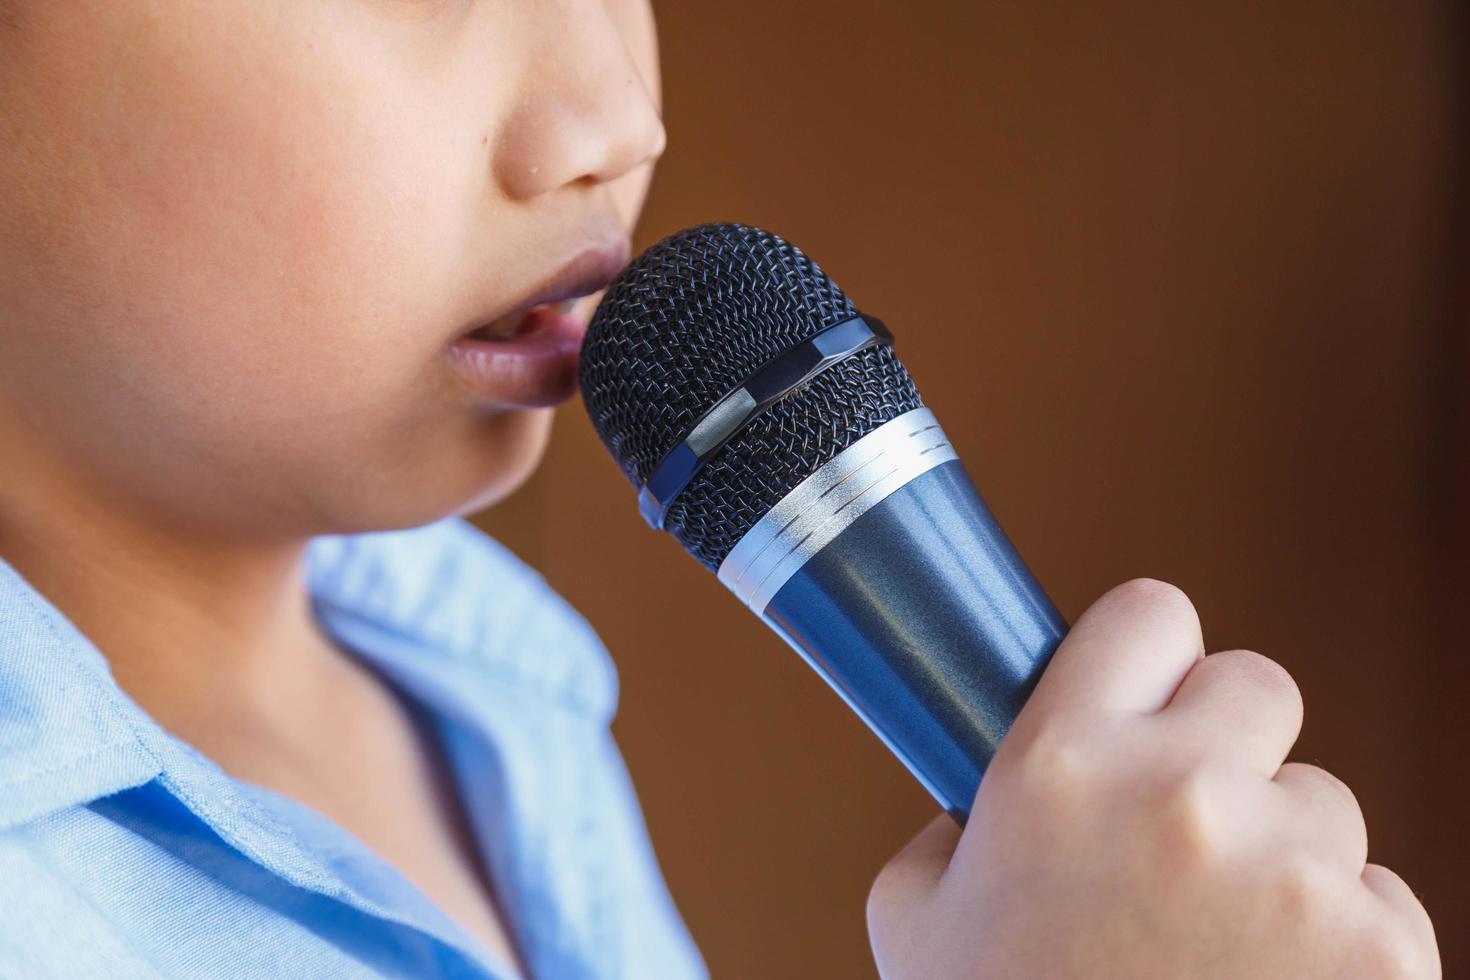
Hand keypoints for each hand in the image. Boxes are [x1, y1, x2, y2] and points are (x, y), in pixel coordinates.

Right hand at [867, 579, 1438, 978]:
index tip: (1151, 698)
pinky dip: (1341, 936)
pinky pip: (1379, 893)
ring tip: (1219, 937)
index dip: (1152, 655)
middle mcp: (1177, 796)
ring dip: (1283, 850)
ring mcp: (1289, 872)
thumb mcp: (918, 913)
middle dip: (1228, 744)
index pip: (1151, 614)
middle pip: (1258, 685)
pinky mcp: (1377, 949)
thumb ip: (953, 821)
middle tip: (1189, 825)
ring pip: (1323, 798)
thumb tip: (986, 787)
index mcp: (1058, 765)